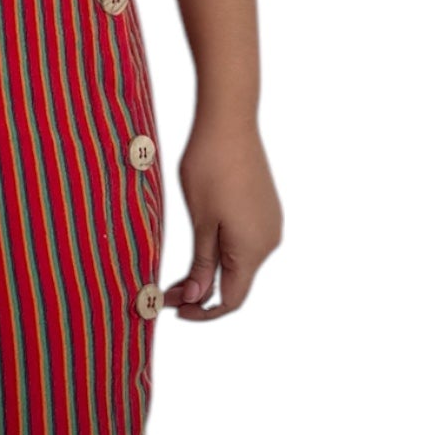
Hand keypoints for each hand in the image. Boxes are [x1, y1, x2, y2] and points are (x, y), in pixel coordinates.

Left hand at [165, 118, 281, 319]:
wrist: (229, 122)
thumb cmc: (210, 168)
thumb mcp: (201, 222)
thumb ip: (202, 264)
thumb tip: (198, 298)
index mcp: (253, 249)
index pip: (232, 300)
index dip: (203, 313)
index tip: (174, 311)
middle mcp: (269, 241)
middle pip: (235, 283)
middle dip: (200, 292)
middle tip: (164, 291)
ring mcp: (269, 224)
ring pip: (238, 263)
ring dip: (209, 272)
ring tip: (176, 272)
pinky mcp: (264, 209)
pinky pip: (244, 242)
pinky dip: (220, 252)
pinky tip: (198, 246)